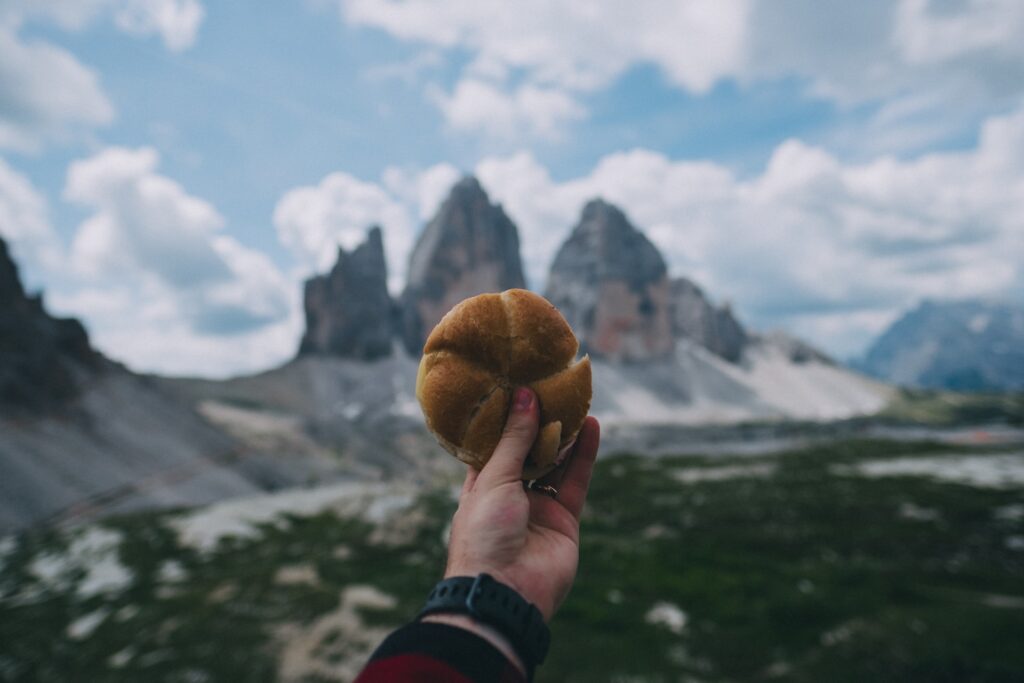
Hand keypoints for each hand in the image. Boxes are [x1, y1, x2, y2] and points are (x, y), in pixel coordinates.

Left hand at [443, 387, 600, 621]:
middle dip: (539, 423)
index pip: (493, 446)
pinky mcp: (564, 520)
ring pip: (555, 464)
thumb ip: (514, 439)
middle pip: (528, 452)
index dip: (506, 419)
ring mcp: (538, 509)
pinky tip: (592, 427)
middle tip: (552, 389)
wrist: (505, 593)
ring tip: (576, 401)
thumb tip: (525, 396)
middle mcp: (509, 496)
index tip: (517, 388)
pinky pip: (576, 481)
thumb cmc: (484, 534)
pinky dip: (584, 454)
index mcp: (481, 486)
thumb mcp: (494, 479)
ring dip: (565, 435)